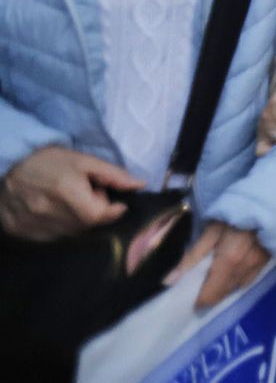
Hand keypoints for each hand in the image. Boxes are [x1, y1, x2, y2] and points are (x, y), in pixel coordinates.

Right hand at [0, 145, 143, 240]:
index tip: (109, 198)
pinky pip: (49, 238)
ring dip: (76, 220)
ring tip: (68, 201)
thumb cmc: (48, 160)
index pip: (99, 215)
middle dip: (93, 212)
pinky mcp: (20, 232)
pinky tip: (53, 211)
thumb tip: (141, 185)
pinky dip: (58, 227)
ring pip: (69, 233)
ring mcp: (31, 225)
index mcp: (66, 191)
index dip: (111, 209)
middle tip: (84, 194)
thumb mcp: (84, 160)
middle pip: (86, 226)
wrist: (6, 165)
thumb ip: (113, 174)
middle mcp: (48, 212)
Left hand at [165, 222, 269, 309]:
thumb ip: (192, 256)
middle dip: (209, 295)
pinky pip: (247, 281)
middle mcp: (243, 271)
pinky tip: (231, 271)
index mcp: (227, 263)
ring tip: (214, 277)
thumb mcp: (211, 230)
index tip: (188, 294)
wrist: (270, 202)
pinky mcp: (265, 263)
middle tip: (199, 285)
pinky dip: (236, 281)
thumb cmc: (236, 213)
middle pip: (222, 295)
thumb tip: (169, 281)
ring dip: (222, 288)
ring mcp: (256, 268)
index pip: (209, 296)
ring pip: (234, 289)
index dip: (197, 299)